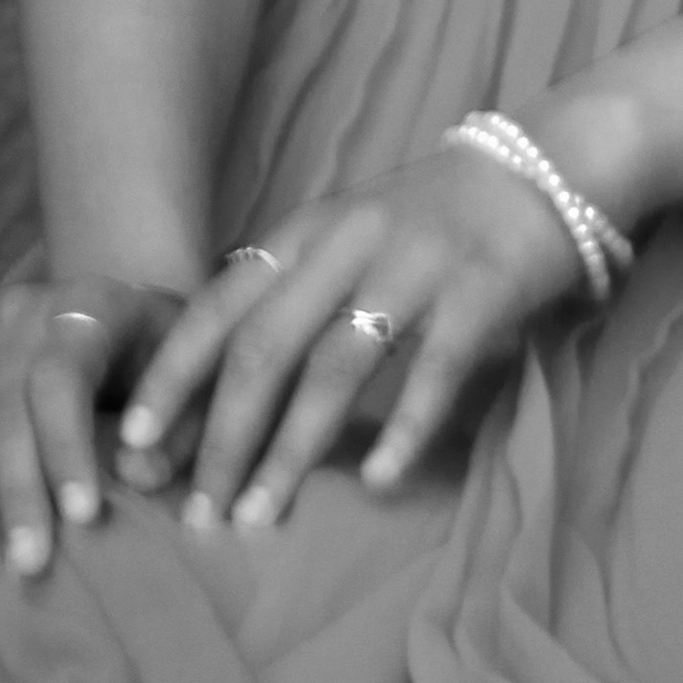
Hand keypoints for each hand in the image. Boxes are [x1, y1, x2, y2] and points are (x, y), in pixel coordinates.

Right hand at [0, 270, 183, 580]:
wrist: (129, 308)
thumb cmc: (167, 357)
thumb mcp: (194, 377)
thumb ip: (181, 426)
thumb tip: (138, 473)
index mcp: (92, 304)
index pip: (64, 378)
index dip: (67, 448)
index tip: (84, 517)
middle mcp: (26, 311)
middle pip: (6, 397)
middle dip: (16, 483)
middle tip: (28, 558)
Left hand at [117, 141, 592, 534]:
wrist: (548, 165)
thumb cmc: (431, 223)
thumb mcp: (348, 240)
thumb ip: (292, 301)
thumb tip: (213, 396)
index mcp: (307, 231)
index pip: (219, 306)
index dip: (173, 375)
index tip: (134, 442)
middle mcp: (350, 241)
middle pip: (265, 346)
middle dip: (222, 436)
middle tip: (197, 512)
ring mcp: (417, 263)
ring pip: (336, 365)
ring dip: (290, 449)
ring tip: (261, 517)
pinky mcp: (482, 290)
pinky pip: (434, 367)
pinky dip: (403, 428)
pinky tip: (378, 482)